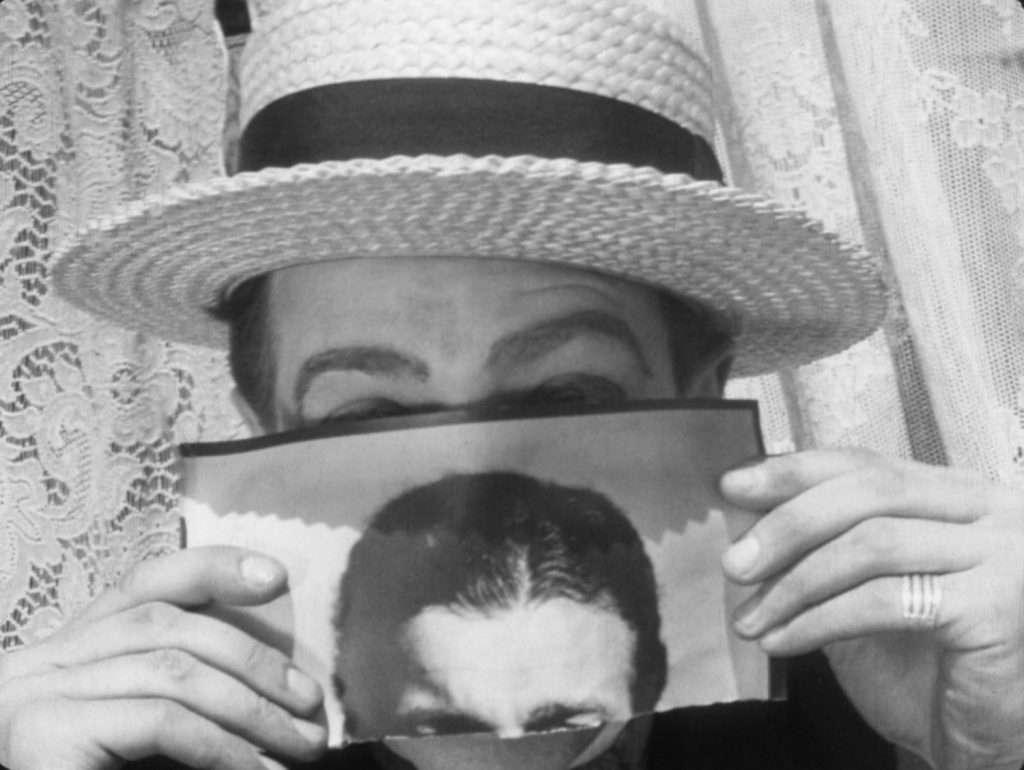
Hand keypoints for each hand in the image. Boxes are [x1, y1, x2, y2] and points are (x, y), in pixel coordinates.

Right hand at [0, 546, 327, 769]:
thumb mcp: (148, 739)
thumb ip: (193, 698)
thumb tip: (282, 684)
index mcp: (66, 653)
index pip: (143, 584)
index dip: (212, 568)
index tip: (277, 575)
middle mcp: (39, 663)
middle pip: (165, 624)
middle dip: (253, 657)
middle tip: (311, 704)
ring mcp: (34, 695)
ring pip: (174, 669)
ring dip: (252, 708)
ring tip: (299, 744)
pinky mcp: (44, 735)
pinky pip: (162, 719)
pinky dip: (222, 744)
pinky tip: (254, 768)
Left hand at [719, 449, 1023, 769]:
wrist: (982, 741)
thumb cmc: (922, 665)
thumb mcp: (862, 588)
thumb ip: (823, 546)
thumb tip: (746, 520)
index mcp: (958, 495)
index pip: (867, 463)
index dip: (795, 471)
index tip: (733, 485)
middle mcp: (992, 512)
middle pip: (870, 491)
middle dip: (789, 524)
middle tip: (735, 563)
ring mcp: (1002, 556)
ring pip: (874, 543)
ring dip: (795, 583)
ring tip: (751, 618)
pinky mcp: (995, 607)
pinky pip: (883, 600)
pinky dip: (820, 620)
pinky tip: (783, 642)